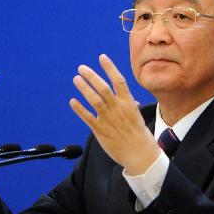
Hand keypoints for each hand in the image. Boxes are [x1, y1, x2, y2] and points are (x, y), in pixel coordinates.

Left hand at [69, 54, 159, 173]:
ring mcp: (108, 119)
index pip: (118, 80)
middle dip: (91, 76)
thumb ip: (131, 107)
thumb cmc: (140, 136)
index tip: (101, 57)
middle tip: (81, 68)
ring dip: (84, 88)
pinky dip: (79, 108)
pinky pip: (87, 117)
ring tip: (76, 79)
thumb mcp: (138, 117)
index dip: (109, 67)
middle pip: (102, 88)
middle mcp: (118, 109)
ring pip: (94, 100)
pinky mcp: (100, 131)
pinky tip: (72, 101)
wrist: (140, 155)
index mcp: (128, 103)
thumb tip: (131, 101)